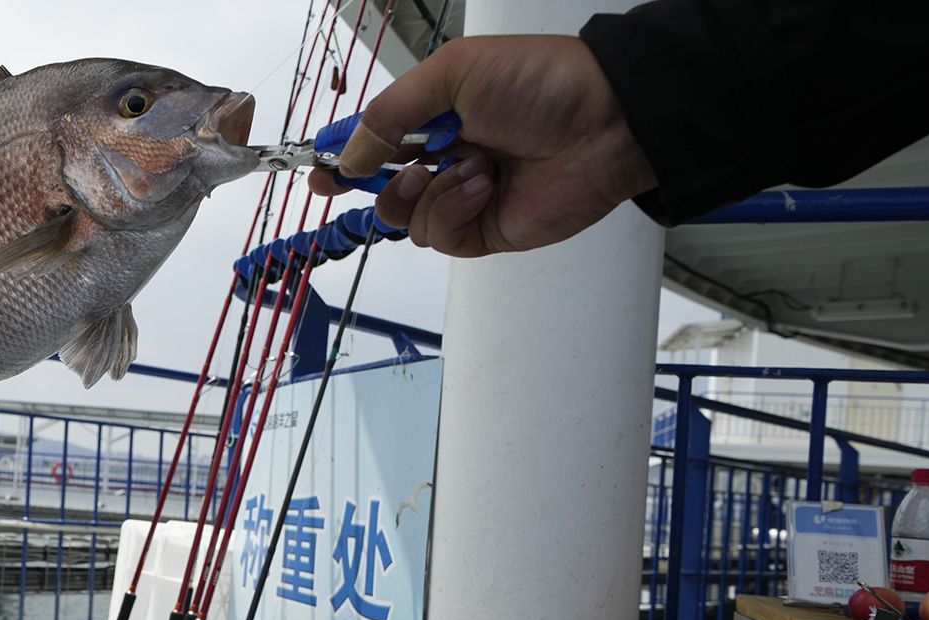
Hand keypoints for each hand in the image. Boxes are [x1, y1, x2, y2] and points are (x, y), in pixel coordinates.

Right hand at [308, 35, 656, 256]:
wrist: (609, 123)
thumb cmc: (544, 82)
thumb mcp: (453, 75)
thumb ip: (392, 113)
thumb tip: (351, 154)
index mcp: (437, 112)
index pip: (377, 139)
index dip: (344, 156)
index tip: (320, 170)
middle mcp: (448, 156)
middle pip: (382, 187)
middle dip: (370, 183)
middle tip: (359, 178)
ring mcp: (465, 196)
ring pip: (406, 217)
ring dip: (426, 193)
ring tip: (466, 168)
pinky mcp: (486, 229)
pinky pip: (440, 236)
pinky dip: (453, 210)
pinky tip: (482, 187)